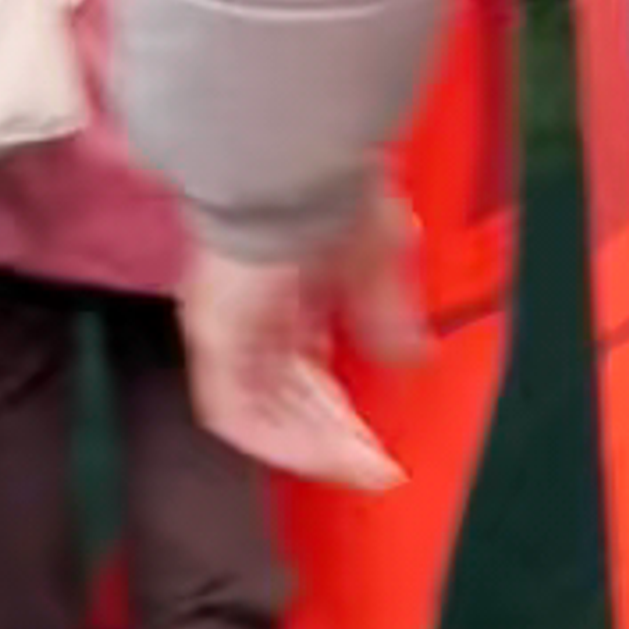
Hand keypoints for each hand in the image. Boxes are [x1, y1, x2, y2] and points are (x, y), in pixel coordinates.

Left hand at [182, 194, 425, 494]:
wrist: (294, 161)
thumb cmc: (330, 188)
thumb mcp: (378, 262)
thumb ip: (390, 319)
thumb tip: (413, 357)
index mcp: (279, 292)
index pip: (303, 371)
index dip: (340, 412)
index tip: (376, 441)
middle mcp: (245, 315)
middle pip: (285, 400)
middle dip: (335, 437)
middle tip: (375, 465)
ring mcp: (225, 328)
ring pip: (262, 416)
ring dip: (315, 447)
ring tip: (362, 466)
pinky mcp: (215, 338)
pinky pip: (238, 414)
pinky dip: (284, 441)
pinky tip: (328, 453)